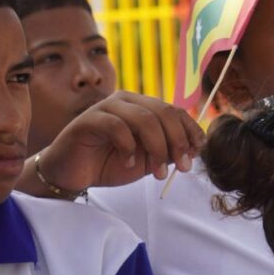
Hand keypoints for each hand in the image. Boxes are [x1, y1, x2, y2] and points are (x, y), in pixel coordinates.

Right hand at [36, 91, 206, 192]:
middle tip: (183, 167)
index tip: (198, 152)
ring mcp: (107, 107)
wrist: (75, 173)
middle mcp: (127, 101)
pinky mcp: (88, 120)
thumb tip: (194, 149)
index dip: (190, 130)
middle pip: (163, 112)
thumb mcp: (149, 160)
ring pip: (144, 119)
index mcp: (143, 107)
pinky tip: (128, 164)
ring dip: (157, 149)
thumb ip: (169, 151)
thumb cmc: (112, 163)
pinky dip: (128, 147)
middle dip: (178, 141)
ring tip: (158, 173)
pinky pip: (116, 126)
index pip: (174, 110)